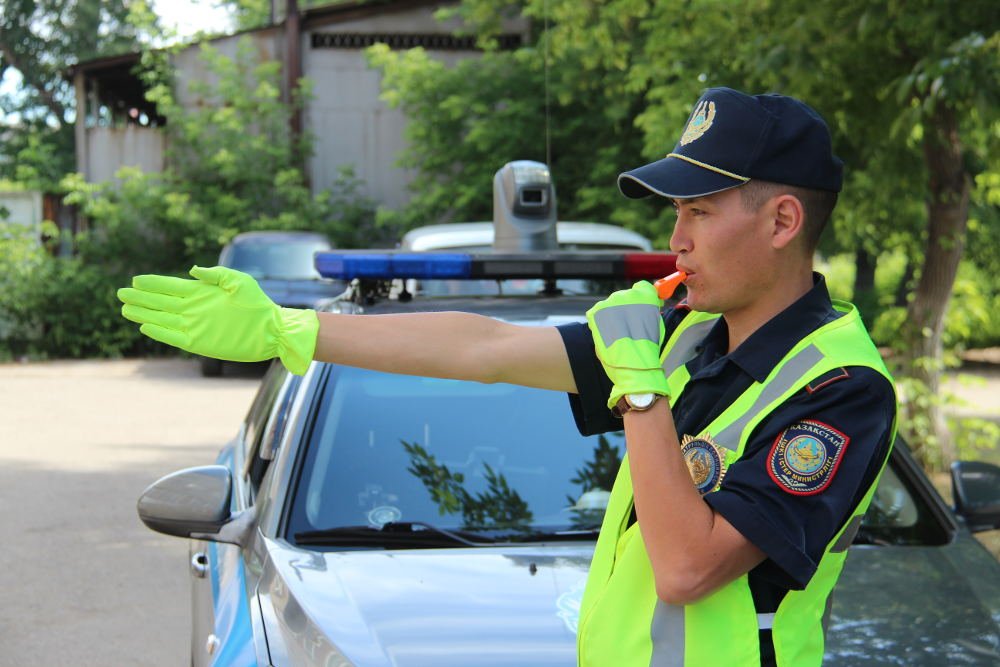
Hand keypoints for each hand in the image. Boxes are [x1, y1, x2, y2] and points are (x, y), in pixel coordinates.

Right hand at [117, 265, 318, 374]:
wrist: (272, 330)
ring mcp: (195, 326)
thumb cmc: (259, 304)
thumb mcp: (240, 282)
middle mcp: (194, 309)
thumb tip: (192, 270)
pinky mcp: (200, 343)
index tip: (136, 280)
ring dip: (144, 315)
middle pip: (161, 303)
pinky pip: (174, 338)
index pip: (171, 287)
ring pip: (162, 319)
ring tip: (125, 309)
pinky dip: (160, 332)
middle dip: (141, 298)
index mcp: (202, 293)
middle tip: (120, 294)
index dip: (153, 284)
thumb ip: (216, 275)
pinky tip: (145, 326)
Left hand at [586, 280, 668, 408]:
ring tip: (618, 335)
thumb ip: (648, 311)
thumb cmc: (647, 348)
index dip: (642, 297)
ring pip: (610, 306)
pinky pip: (597, 314)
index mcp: (645, 295)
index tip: (642, 307)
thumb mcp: (656, 325)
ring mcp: (609, 302)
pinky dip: (599, 322)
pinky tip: (607, 335)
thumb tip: (645, 309)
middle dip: (625, 309)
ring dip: (612, 316)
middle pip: (624, 297)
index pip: (643, 288)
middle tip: (627, 328)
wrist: (632, 362)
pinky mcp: (596, 312)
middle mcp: (626, 294)